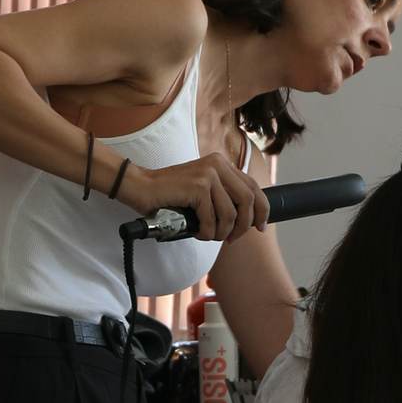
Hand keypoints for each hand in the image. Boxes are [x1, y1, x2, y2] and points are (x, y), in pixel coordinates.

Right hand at [120, 152, 268, 241]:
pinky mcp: (198, 187)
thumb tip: (247, 219)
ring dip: (222, 233)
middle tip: (232, 239)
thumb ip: (222, 197)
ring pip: (230, 214)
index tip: (259, 227)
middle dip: (243, 225)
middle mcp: (218, 165)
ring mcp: (208, 174)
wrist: (140, 187)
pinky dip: (206, 232)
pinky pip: (212, 220)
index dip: (262, 209)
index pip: (253, 187)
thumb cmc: (170, 195)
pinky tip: (197, 232)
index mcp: (222, 164)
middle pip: (249, 200)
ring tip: (209, 236)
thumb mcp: (202, 191)